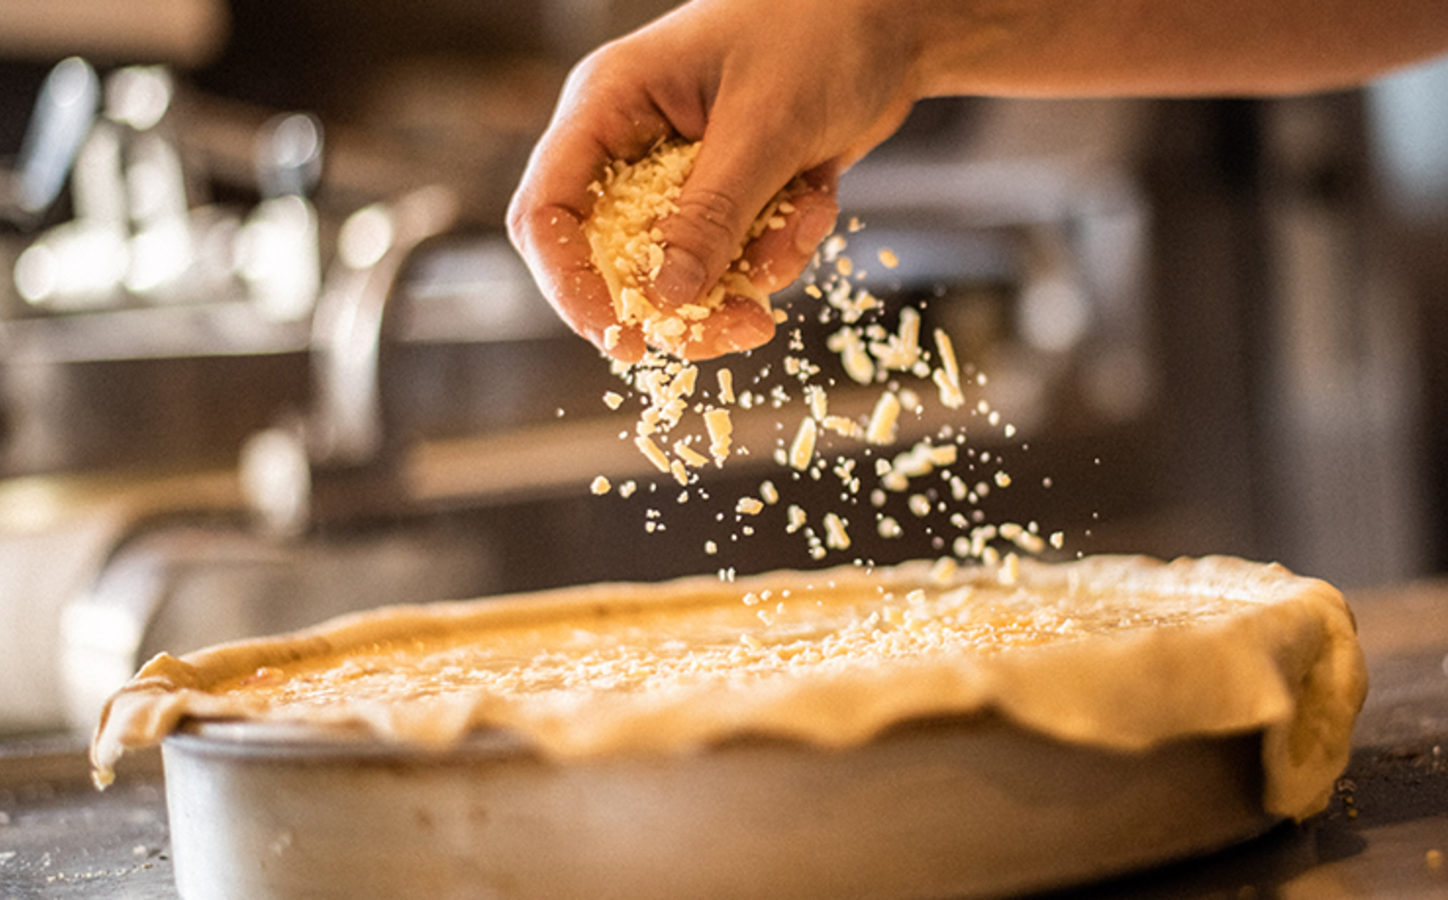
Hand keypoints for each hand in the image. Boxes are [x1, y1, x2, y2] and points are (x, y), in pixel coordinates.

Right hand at [507, 0, 921, 360]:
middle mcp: (630, 146)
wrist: (892, 18)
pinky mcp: (725, 198)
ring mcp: (678, 176)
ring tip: (809, 217)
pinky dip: (779, 251)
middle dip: (683, 304)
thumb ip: (712, 214)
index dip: (570, 286)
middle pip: (615, 264)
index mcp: (609, 105)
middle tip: (745, 328)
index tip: (621, 339)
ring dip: (750, 271)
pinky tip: (817, 201)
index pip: (546, 213)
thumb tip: (666, 298)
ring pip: (682, 275)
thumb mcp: (765, 126)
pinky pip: (732, 261)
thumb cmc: (820, 32)